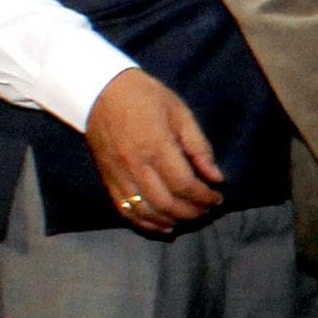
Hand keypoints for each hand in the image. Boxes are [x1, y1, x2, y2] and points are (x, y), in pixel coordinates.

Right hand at [82, 68, 222, 236]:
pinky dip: (145, 223)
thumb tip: (217, 178)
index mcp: (156, 146)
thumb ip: (199, 147)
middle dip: (192, 213)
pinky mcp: (107, 180)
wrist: (99, 91)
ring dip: (171, 221)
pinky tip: (163, 226)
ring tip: (189, 219)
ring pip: (146, 212)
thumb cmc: (145, 97)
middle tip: (207, 211)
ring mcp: (119, 175)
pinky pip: (125, 210)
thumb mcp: (180, 113)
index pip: (184, 184)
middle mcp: (135, 166)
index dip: (204, 197)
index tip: (218, 198)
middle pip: (167, 203)